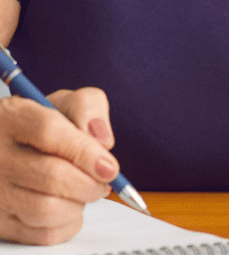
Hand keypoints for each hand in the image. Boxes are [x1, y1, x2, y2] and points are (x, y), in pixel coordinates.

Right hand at [0, 87, 118, 243]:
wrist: (9, 150)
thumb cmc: (44, 126)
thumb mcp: (64, 103)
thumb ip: (88, 106)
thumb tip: (103, 141)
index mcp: (12, 117)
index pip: (49, 133)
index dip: (86, 151)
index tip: (110, 166)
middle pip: (53, 176)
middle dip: (90, 183)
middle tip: (104, 181)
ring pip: (46, 209)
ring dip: (79, 204)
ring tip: (83, 191)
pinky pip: (42, 234)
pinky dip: (68, 224)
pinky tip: (70, 207)